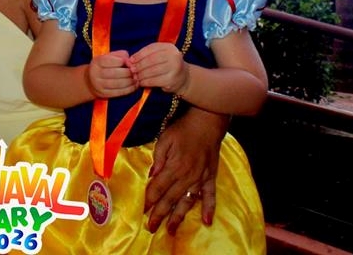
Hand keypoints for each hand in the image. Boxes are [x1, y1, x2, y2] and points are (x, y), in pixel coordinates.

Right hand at [85, 50, 135, 97]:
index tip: (131, 63)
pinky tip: (134, 86)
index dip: (123, 61)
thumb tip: (131, 61)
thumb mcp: (108, 56)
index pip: (111, 61)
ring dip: (130, 82)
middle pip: (115, 73)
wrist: (90, 81)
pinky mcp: (103, 94)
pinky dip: (129, 90)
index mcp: (97, 61)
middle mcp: (96, 73)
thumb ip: (120, 55)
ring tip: (136, 79)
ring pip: (117, 84)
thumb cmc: (103, 66)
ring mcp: (99, 85)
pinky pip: (118, 92)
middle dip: (128, 73)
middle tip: (136, 72)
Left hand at [129, 42, 188, 93]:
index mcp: (169, 47)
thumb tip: (130, 60)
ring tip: (135, 77)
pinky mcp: (172, 80)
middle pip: (151, 60)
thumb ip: (146, 55)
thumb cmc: (167, 65)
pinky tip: (141, 82)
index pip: (151, 49)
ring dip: (141, 74)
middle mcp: (174, 56)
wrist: (183, 78)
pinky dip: (145, 82)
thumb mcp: (160, 56)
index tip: (130, 60)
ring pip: (152, 71)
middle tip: (131, 70)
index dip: (139, 55)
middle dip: (139, 65)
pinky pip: (154, 81)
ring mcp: (174, 68)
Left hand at [144, 109, 226, 234]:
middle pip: (170, 199)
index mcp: (174, 166)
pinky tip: (206, 221)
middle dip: (159, 214)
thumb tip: (151, 175)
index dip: (149, 199)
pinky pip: (210, 195)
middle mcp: (187, 176)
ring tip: (171, 230)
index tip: (142, 210)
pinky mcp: (210, 177)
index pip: (158, 187)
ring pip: (187, 201)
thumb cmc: (183, 129)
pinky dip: (209, 208)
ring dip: (178, 217)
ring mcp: (200, 178)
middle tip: (151, 227)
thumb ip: (158, 158)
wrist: (207, 123)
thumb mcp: (164, 139)